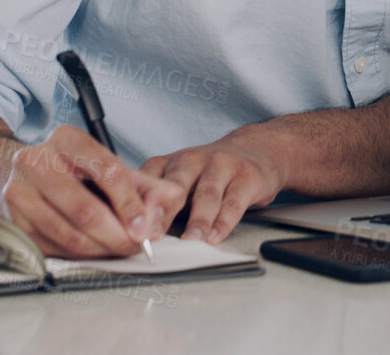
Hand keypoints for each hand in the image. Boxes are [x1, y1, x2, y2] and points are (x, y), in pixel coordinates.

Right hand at [0, 125, 185, 258]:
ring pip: (68, 233)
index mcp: (66, 139)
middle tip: (135, 244)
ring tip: (120, 248)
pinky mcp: (14, 222)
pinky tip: (96, 249)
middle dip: (117, 233)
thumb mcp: (114, 167)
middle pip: (85, 208)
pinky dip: (82, 255)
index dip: (130, 203)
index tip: (145, 226)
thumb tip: (166, 204)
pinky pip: (54, 248)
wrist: (27, 176)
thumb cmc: (77, 171)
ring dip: (101, 248)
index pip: (107, 170)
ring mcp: (18, 192)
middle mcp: (36, 161)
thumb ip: (148, 185)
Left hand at [141, 126, 287, 243]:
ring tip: (191, 239)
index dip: (137, 204)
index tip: (131, 227)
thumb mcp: (180, 178)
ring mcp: (221, 165)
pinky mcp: (247, 177)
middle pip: (175, 185)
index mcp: (170, 162)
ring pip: (206, 194)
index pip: (148, 180)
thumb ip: (159, 200)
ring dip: (198, 220)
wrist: (257, 150)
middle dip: (162, 210)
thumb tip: (133, 232)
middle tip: (154, 233)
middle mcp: (193, 160)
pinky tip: (216, 235)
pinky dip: (224, 222)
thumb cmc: (211, 172)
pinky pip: (233, 202)